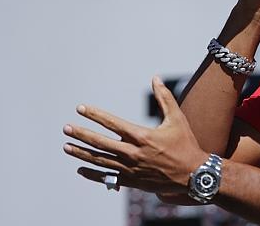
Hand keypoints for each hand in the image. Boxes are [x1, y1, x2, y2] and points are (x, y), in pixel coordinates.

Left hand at [63, 77, 207, 194]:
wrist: (193, 174)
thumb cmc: (186, 144)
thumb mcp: (177, 119)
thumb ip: (164, 98)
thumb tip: (155, 78)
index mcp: (142, 136)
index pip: (112, 123)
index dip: (95, 115)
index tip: (81, 109)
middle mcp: (133, 153)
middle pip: (101, 143)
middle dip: (81, 134)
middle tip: (66, 128)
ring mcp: (131, 169)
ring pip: (100, 160)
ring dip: (82, 153)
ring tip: (67, 146)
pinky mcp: (132, 181)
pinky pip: (108, 178)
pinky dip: (93, 174)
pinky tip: (81, 169)